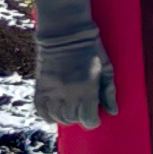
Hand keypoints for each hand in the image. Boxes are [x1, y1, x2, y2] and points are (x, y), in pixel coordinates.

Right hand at [30, 0, 116, 127]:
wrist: (64, 33)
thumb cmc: (91, 49)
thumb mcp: (106, 68)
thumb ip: (109, 91)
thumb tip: (113, 112)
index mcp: (86, 89)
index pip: (89, 119)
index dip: (94, 120)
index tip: (96, 114)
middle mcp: (68, 94)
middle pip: (73, 120)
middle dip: (81, 117)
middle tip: (84, 108)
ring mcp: (52, 92)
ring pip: (58, 118)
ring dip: (66, 117)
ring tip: (72, 108)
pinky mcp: (40, 89)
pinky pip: (42, 112)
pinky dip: (50, 114)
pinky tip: (57, 110)